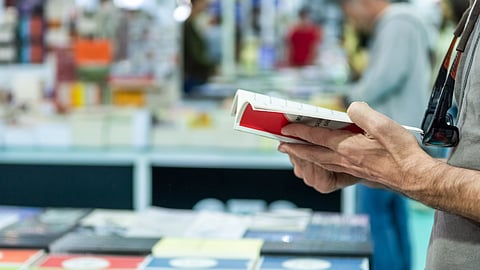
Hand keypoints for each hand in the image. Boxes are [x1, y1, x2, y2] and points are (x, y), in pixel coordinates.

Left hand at [277, 102, 432, 192]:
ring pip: (320, 162)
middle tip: (280, 145)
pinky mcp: (356, 173)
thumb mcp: (382, 124)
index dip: (299, 131)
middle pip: (312, 153)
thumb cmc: (401, 151)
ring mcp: (349, 168)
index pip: (316, 137)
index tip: (285, 128)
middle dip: (294, 149)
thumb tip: (351, 108)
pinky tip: (321, 161)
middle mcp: (344, 160)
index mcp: (347, 147)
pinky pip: (330, 168)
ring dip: (304, 156)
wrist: (414, 177)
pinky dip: (319, 162)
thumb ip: (362, 113)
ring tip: (295, 152)